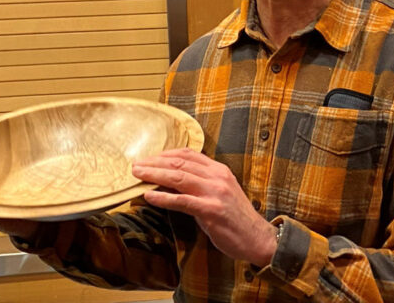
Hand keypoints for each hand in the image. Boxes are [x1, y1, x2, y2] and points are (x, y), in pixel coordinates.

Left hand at [132, 148, 276, 266]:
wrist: (258, 239)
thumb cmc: (236, 219)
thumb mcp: (219, 194)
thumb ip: (198, 184)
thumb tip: (169, 182)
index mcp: (219, 170)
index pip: (187, 154)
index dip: (164, 154)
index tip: (148, 158)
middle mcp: (217, 177)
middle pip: (179, 163)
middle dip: (154, 162)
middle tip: (135, 165)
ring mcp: (215, 193)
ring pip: (178, 178)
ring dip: (154, 175)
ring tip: (137, 175)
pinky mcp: (211, 210)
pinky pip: (182, 201)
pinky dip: (163, 198)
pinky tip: (148, 197)